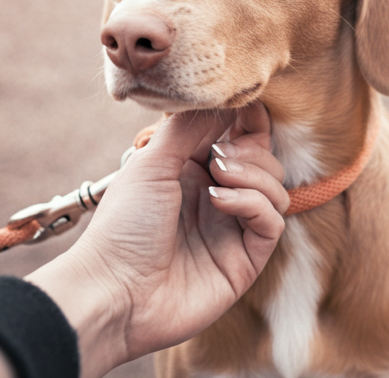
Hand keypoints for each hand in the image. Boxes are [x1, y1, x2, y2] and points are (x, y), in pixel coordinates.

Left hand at [26, 102, 287, 377]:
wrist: (113, 290)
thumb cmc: (122, 227)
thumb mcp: (152, 161)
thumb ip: (191, 125)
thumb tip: (226, 98)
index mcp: (193, 170)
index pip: (239, 136)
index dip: (247, 119)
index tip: (246, 104)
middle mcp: (218, 196)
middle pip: (265, 158)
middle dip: (250, 148)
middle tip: (218, 155)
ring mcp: (233, 229)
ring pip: (275, 187)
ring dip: (252, 173)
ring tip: (217, 177)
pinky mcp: (246, 259)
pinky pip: (273, 221)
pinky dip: (252, 203)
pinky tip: (220, 201)